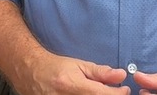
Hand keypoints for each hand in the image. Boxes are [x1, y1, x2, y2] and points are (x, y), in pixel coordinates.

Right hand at [11, 51, 129, 94]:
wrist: (31, 73)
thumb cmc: (56, 67)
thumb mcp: (79, 65)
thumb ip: (100, 72)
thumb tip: (121, 75)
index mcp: (72, 85)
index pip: (103, 94)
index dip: (118, 93)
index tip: (124, 89)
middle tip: (113, 92)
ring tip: (100, 92)